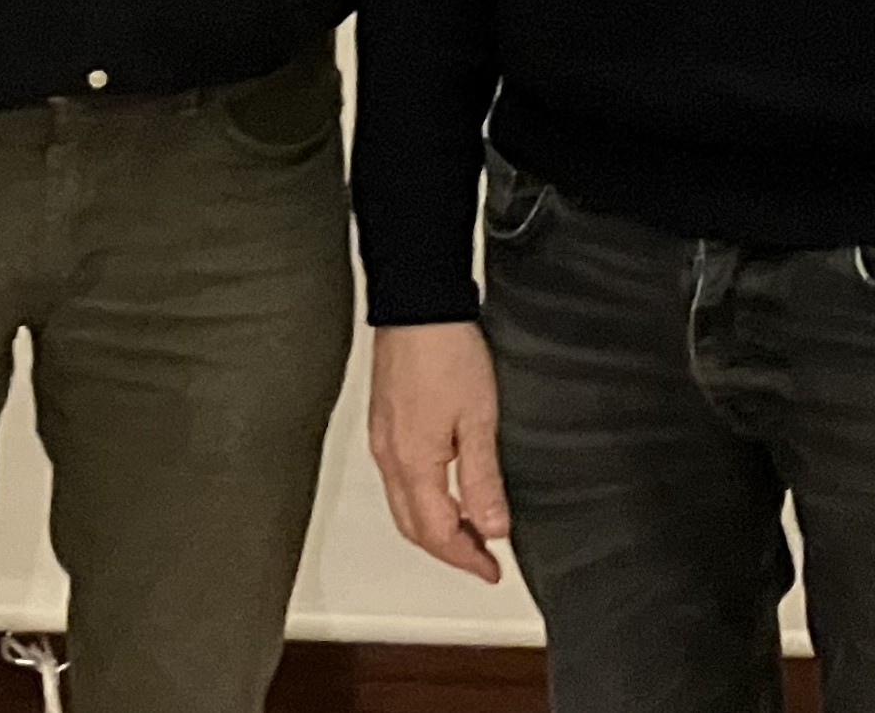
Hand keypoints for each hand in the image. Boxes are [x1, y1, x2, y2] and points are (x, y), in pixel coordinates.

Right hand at [370, 321, 511, 582]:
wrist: (417, 305)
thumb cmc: (445, 351)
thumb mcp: (479, 420)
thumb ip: (482, 479)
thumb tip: (492, 527)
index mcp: (412, 464)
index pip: (437, 533)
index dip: (467, 558)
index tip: (492, 569)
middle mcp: (389, 458)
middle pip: (414, 527)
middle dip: (448, 550)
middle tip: (483, 558)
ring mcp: (382, 441)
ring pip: (403, 506)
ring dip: (435, 526)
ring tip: (471, 529)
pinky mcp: (384, 423)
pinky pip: (398, 480)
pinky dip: (423, 500)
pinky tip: (446, 491)